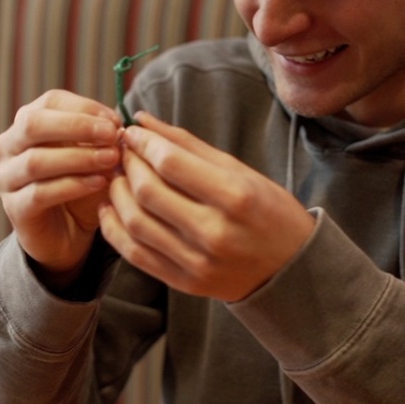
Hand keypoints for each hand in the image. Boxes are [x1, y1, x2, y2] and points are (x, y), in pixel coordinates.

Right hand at [0, 90, 122, 288]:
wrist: (68, 235)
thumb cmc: (82, 186)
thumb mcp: (94, 156)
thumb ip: (102, 139)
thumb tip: (118, 125)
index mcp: (27, 124)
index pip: (50, 101)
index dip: (85, 107)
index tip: (116, 120)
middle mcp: (9, 147)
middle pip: (34, 124)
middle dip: (77, 127)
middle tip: (112, 135)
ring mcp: (6, 178)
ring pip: (36, 160)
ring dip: (79, 158)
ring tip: (111, 159)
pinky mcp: (14, 208)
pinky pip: (40, 193)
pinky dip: (73, 185)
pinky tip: (99, 183)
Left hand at [98, 111, 314, 301]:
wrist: (291, 270)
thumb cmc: (269, 212)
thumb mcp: (240, 171)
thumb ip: (189, 146)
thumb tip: (144, 120)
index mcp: (235, 197)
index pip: (171, 163)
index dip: (143, 143)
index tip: (133, 131)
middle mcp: (214, 232)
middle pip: (148, 192)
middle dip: (127, 164)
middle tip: (123, 151)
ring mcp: (197, 262)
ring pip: (135, 223)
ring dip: (117, 193)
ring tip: (118, 176)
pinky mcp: (185, 283)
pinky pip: (135, 254)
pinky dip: (115, 228)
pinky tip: (113, 207)